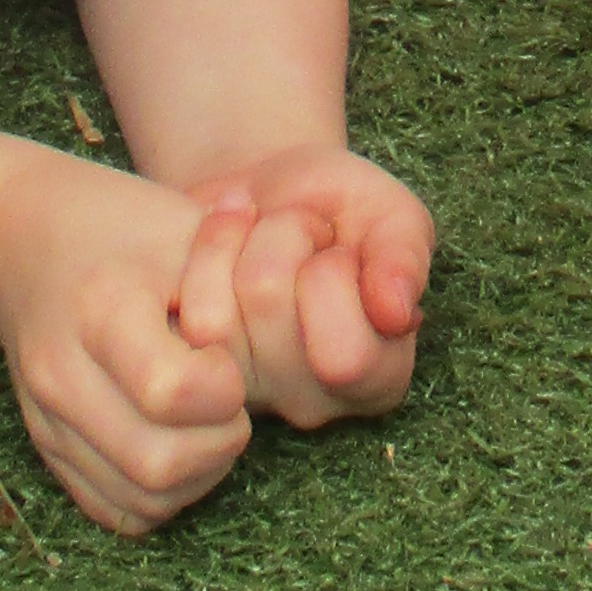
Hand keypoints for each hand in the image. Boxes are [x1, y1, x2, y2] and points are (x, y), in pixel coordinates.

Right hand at [0, 163, 256, 537]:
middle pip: (157, 464)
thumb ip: (236, 280)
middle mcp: (61, 374)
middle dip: (220, 443)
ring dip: (196, 476)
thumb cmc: (123, 230)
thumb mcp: (185, 226)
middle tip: (228, 398)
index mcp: (100, 309)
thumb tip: (274, 335)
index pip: (172, 392)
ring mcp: (47, 419)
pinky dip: (159, 495)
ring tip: (207, 421)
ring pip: (140, 501)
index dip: (225, 388)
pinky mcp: (47, 449)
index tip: (228, 358)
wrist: (25, 243)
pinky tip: (175, 443)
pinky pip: (114, 511)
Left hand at [173, 145, 433, 430]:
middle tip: (305, 232)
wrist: (276, 188)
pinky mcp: (196, 367)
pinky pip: (187, 309)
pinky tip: (230, 234)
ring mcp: (248, 390)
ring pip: (221, 310)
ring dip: (242, 239)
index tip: (344, 249)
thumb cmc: (344, 206)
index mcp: (379, 378)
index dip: (335, 275)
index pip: (344, 357)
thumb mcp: (392, 213)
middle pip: (270, 307)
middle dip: (284, 237)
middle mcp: (313, 402)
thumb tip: (396, 315)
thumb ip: (404, 258)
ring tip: (267, 232)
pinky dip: (208, 245)